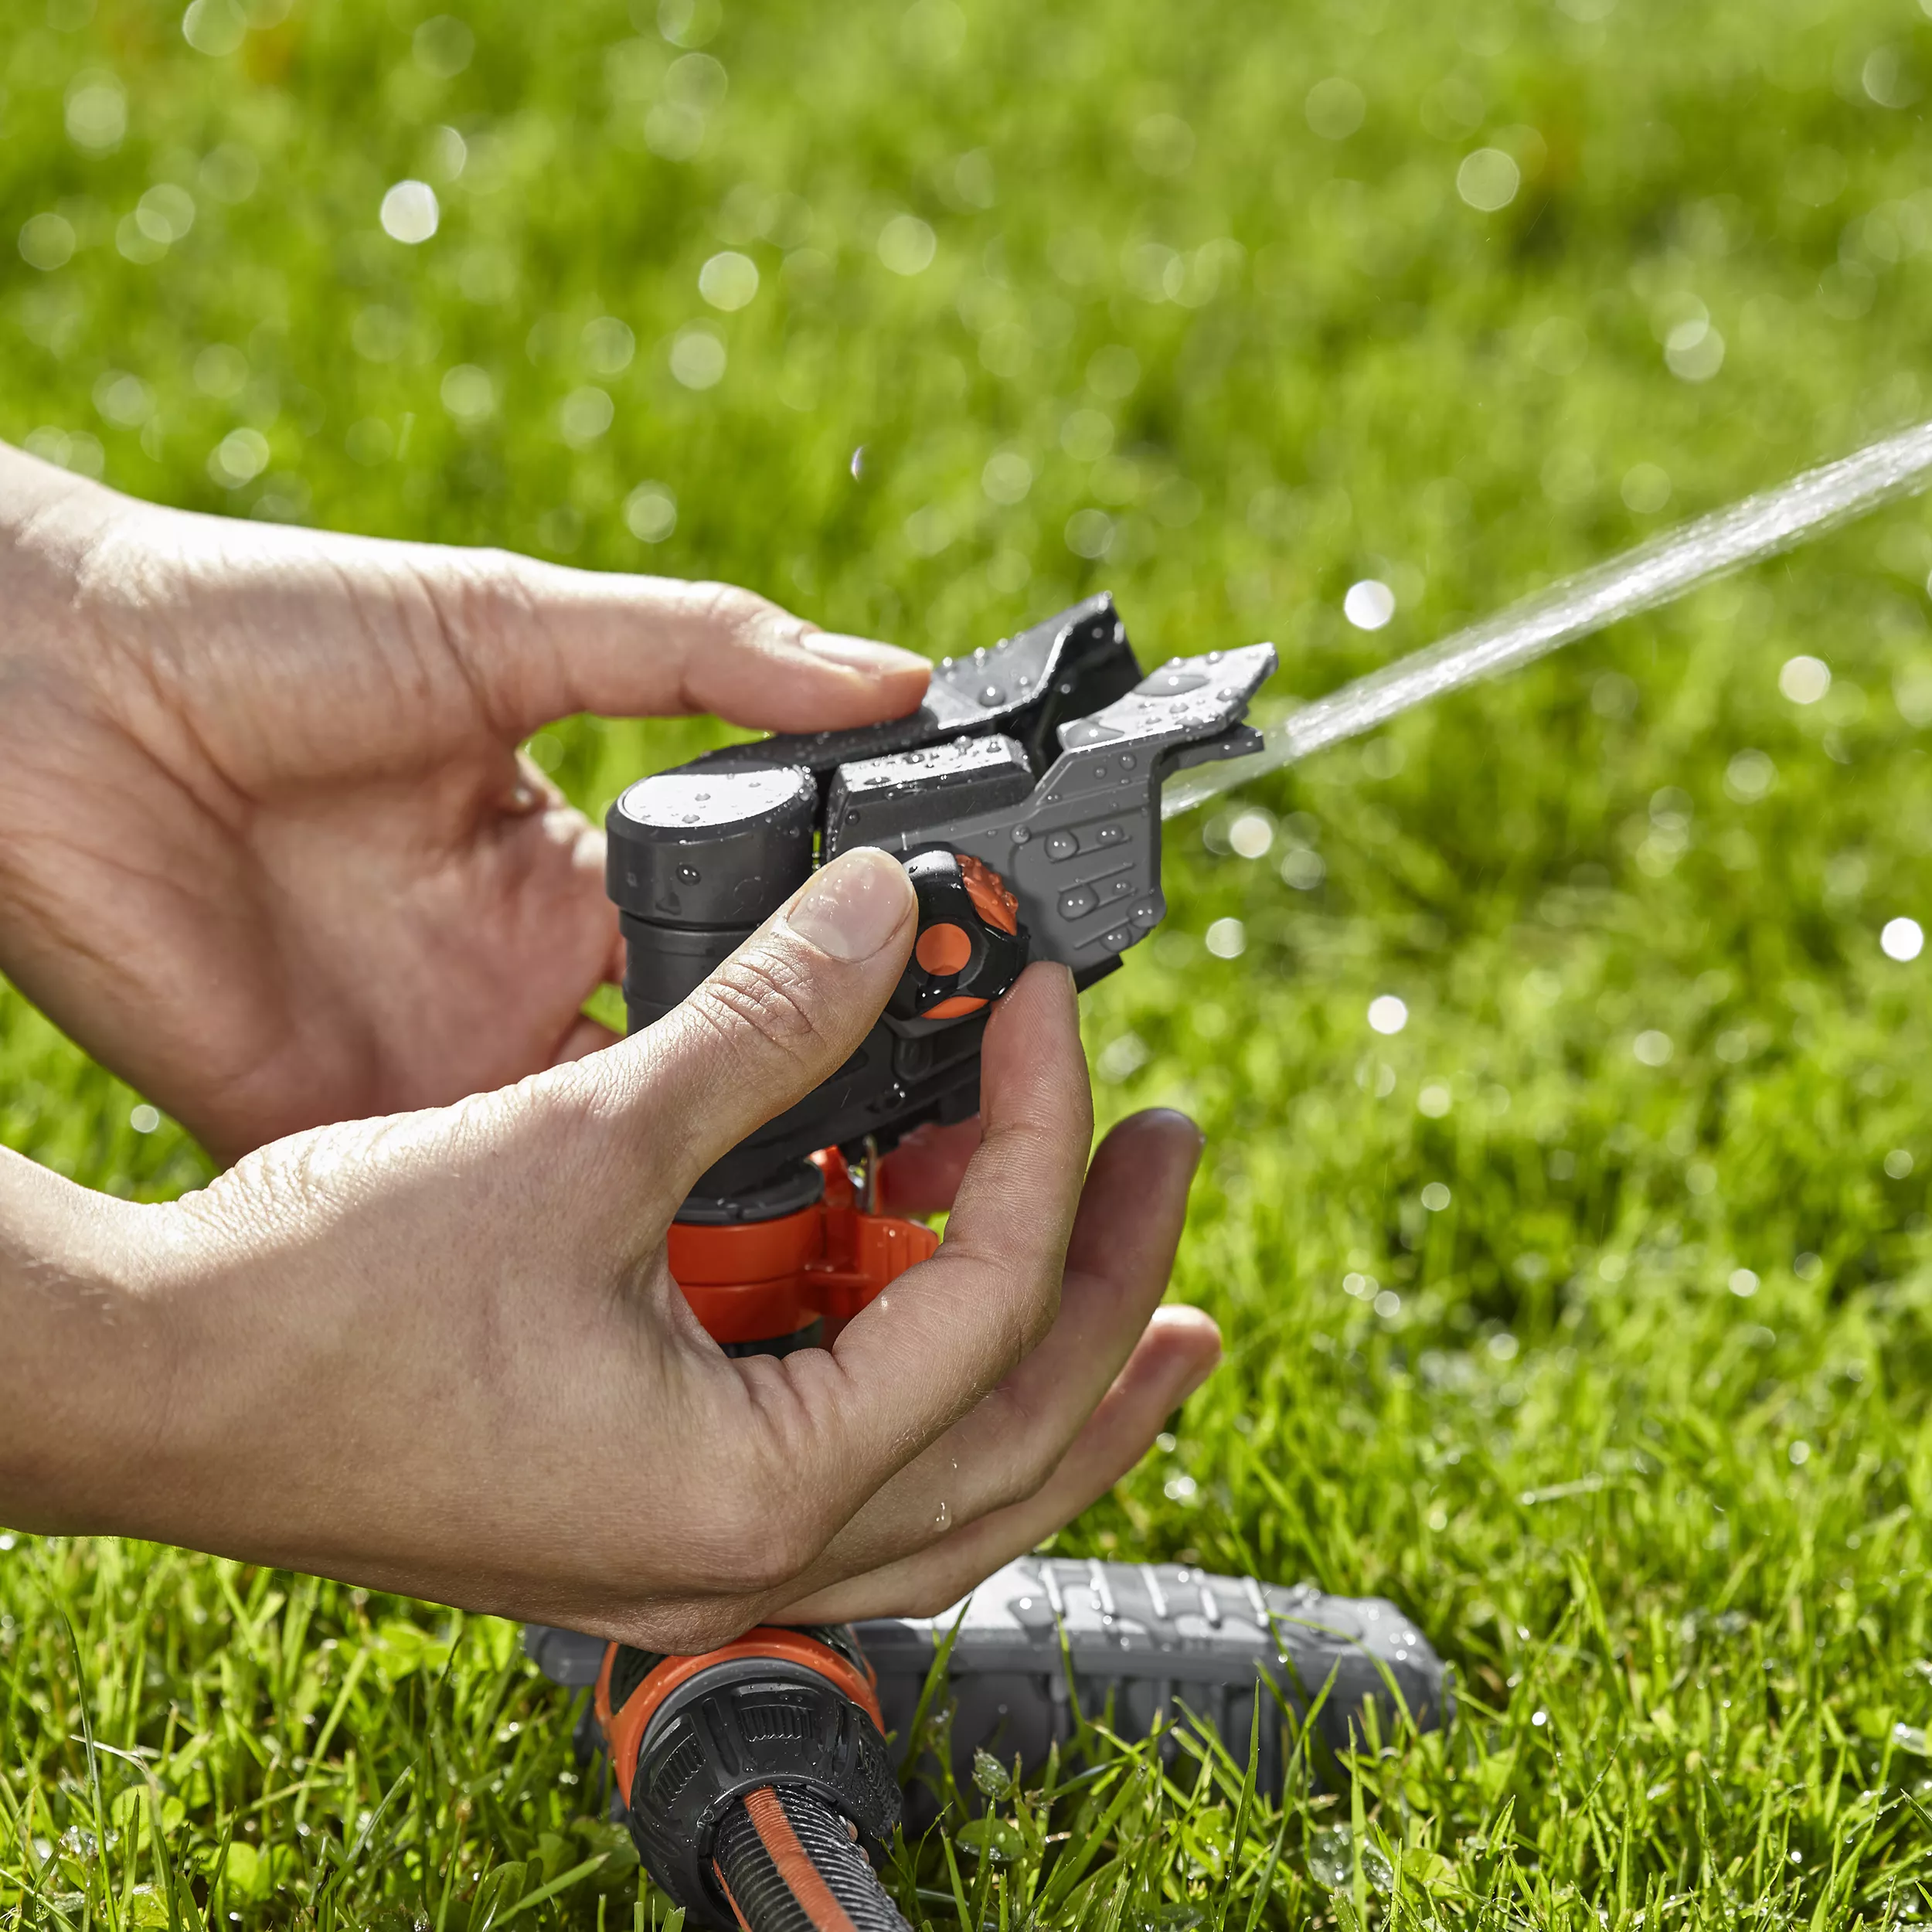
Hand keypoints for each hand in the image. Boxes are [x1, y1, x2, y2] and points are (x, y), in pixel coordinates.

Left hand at [0, 441, 929, 1162]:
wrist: (49, 694)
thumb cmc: (272, 629)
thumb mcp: (514, 624)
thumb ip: (703, 652)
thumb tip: (892, 678)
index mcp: (567, 871)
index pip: (737, 946)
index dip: (831, 978)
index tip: (939, 1009)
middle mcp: (517, 983)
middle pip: (688, 1074)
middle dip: (788, 1108)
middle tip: (909, 1146)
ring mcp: (435, 1066)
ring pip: (595, 1165)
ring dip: (687, 1189)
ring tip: (812, 1220)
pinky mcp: (341, 1130)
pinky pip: (462, 1210)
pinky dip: (540, 1245)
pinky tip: (646, 1266)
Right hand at [1, 850, 1218, 1647]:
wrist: (156, 1380)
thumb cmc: (328, 1295)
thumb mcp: (578, 1138)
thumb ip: (763, 1028)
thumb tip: (890, 912)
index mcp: (754, 1485)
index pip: (986, 1305)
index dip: (1040, 1134)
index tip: (1045, 1005)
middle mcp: (750, 1552)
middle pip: (1020, 1445)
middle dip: (1121, 1295)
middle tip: (1172, 1161)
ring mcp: (705, 1543)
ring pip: (957, 1490)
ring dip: (1061, 1378)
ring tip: (1146, 1278)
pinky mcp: (658, 1502)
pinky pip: (857, 1470)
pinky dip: (929, 1384)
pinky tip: (938, 1293)